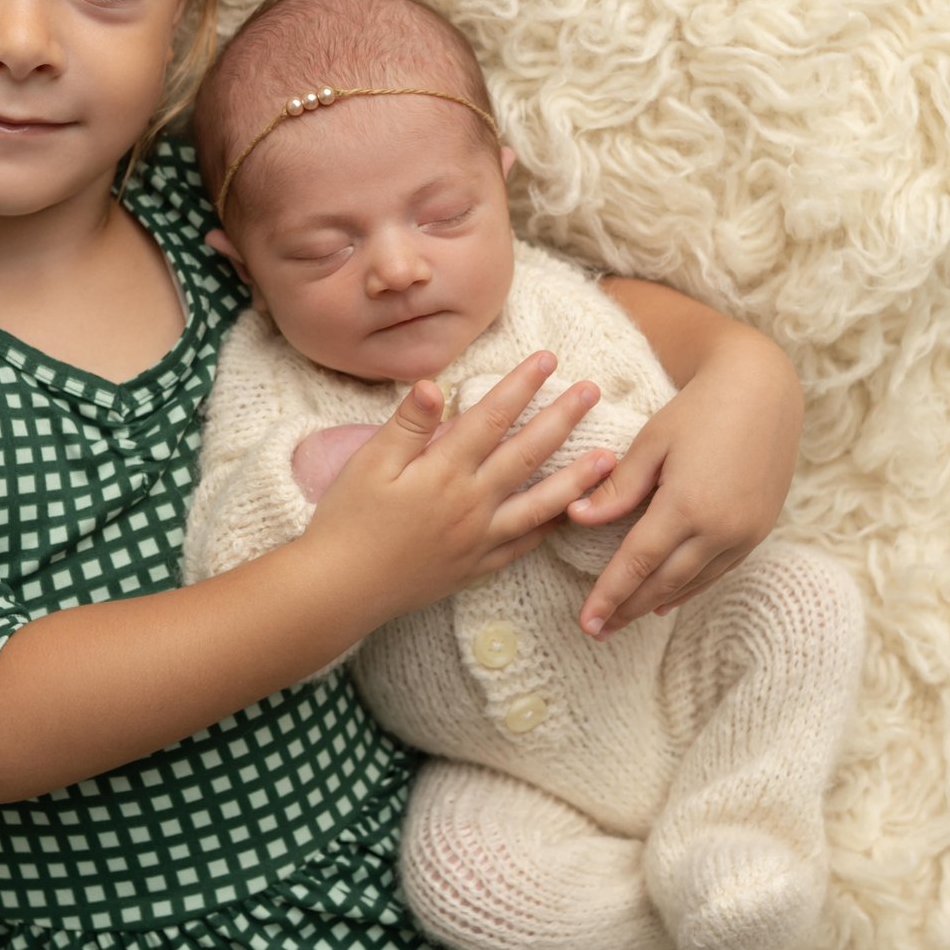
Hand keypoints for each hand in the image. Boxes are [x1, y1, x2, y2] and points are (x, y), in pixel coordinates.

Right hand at [300, 350, 616, 627]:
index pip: (491, 418)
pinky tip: (570, 515)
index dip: (521, 386)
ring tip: (609, 458)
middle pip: (527, 453)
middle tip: (592, 391)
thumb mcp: (368, 464)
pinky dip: (550, 529)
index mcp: (443, 472)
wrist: (340, 590)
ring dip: (578, 478)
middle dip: (562, 418)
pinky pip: (524, 545)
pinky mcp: (477, 567)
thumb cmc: (346, 521)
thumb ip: (408, 425)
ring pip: (540, 504)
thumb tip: (436, 384)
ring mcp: (479, 539)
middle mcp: (471, 504)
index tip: (548, 359)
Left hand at [565, 327, 800, 635]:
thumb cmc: (699, 408)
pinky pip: (719, 570)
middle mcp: (721, 528)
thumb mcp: (651, 442)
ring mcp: (745, 532)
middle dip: (628, 608)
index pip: (637, 562)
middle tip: (597, 631)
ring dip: (657, 602)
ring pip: (693, 582)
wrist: (764, 389)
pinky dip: (690, 586)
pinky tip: (669, 597)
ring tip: (626, 618)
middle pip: (664, 582)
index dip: (609, 595)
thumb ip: (617, 488)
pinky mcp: (760, 529)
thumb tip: (577, 518)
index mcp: (687, 505)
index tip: (586, 622)